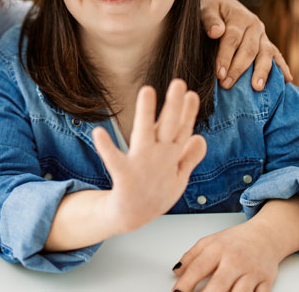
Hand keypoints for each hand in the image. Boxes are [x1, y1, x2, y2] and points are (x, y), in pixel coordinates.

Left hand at [93, 80, 206, 233]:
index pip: (183, 130)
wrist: (133, 216)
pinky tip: (98, 133)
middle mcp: (159, 157)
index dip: (188, 112)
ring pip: (145, 134)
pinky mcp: (123, 175)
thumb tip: (200, 138)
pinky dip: (106, 147)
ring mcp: (141, 165)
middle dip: (175, 106)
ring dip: (146, 113)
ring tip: (146, 90)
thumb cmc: (156, 192)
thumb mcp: (178, 177)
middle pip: (170, 127)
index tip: (191, 93)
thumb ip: (188, 157)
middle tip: (179, 83)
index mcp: (171, 156)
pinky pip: (113, 159)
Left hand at [171, 220, 281, 291]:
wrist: (266, 236)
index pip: (198, 268)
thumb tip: (176, 272)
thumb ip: (191, 257)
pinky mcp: (266, 282)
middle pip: (219, 286)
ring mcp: (252, 273)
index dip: (185, 283)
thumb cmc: (236, 241)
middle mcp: (235, 261)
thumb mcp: (210, 242)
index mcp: (218, 249)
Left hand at [200, 0, 292, 90]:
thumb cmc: (211, 8)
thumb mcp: (206, 7)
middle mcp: (254, 26)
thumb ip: (210, 19)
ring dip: (262, 72)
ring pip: (266, 54)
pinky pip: (276, 55)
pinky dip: (282, 67)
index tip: (219, 73)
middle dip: (238, 69)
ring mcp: (262, 35)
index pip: (232, 39)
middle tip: (227, 85)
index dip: (225, 57)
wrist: (224, 3)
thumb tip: (216, 32)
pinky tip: (287, 80)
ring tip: (256, 87)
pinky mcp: (266, 43)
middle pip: (249, 50)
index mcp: (239, 17)